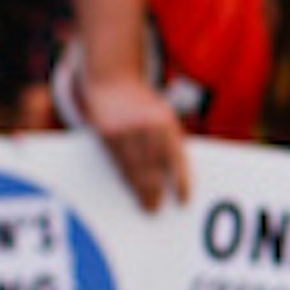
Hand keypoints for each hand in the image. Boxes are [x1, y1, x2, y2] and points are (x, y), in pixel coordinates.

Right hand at [81, 68, 190, 212]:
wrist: (113, 80)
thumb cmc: (144, 104)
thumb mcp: (163, 115)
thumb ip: (169, 139)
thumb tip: (174, 176)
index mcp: (166, 121)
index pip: (176, 157)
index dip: (180, 180)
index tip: (183, 200)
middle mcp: (146, 126)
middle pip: (152, 167)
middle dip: (155, 191)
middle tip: (155, 209)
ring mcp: (124, 129)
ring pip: (133, 168)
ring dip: (139, 189)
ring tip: (146, 205)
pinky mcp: (106, 133)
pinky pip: (118, 162)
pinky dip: (124, 177)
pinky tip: (129, 188)